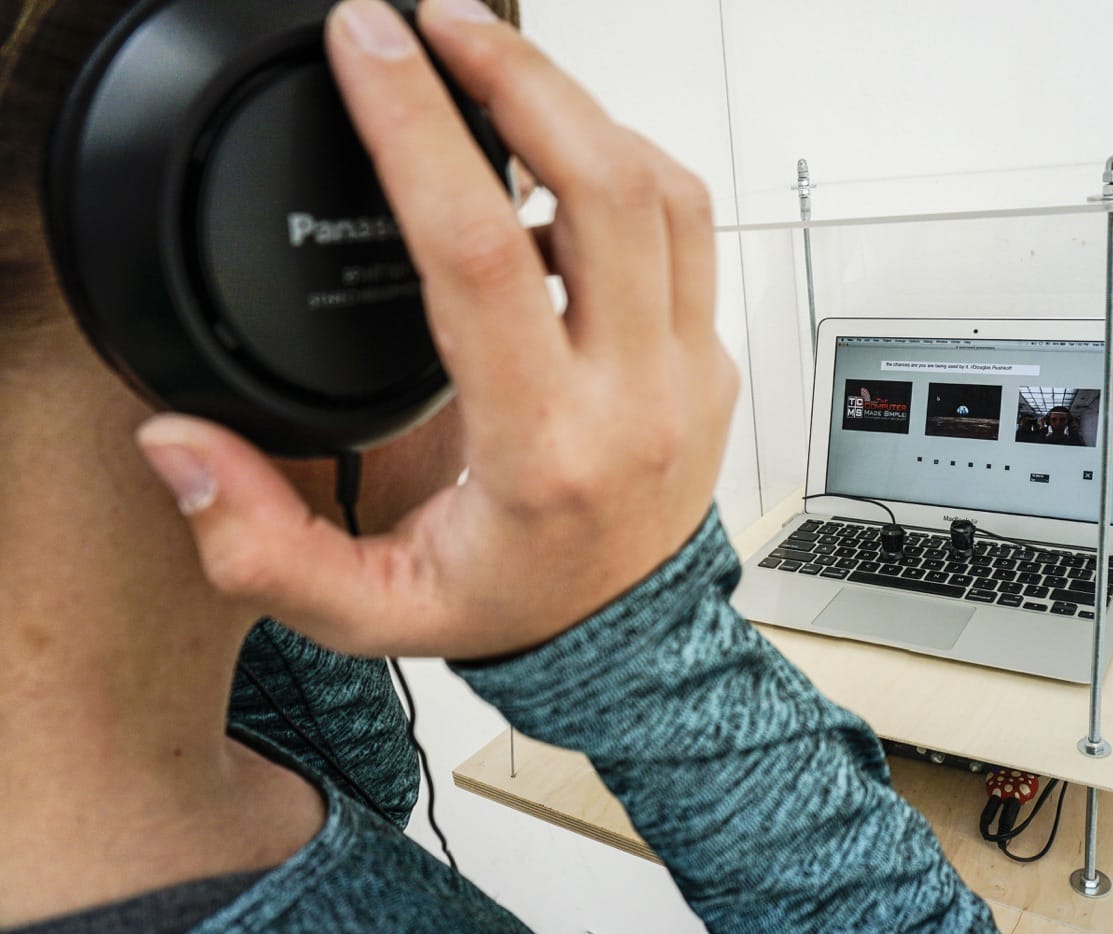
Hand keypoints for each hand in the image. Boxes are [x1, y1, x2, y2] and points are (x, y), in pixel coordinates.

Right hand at [136, 0, 737, 659]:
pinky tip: (559, 163)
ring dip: (581, 110)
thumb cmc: (512, 609)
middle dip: (518, 78)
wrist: (625, 644)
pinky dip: (625, 167)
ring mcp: (688, 372)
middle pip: (602, 186)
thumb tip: (181, 442)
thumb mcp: (368, 610)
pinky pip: (688, 228)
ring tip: (498, 74)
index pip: (477, 256)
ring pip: (665, 191)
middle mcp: (634, 399)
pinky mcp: (710, 356)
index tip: (366, 50)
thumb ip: (258, 542)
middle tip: (440, 26)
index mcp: (540, 450)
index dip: (415, 133)